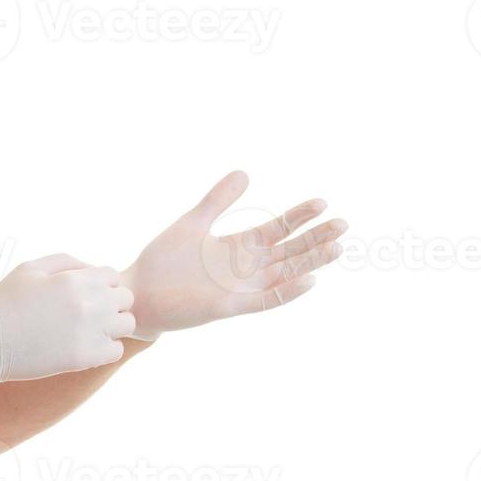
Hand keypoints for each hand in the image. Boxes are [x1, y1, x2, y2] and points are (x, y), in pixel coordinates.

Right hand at [0, 253, 135, 386]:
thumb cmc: (7, 302)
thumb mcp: (31, 268)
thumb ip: (67, 262)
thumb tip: (93, 269)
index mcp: (75, 279)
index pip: (112, 275)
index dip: (100, 283)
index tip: (84, 293)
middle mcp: (88, 304)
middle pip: (125, 299)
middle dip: (110, 302)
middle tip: (88, 312)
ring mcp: (90, 332)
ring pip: (126, 324)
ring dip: (112, 326)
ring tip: (89, 329)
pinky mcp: (86, 358)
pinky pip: (116, 350)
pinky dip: (105, 348)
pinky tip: (84, 345)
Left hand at [119, 171, 347, 341]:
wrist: (137, 293)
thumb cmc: (164, 262)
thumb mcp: (194, 222)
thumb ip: (218, 200)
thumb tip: (245, 173)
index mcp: (238, 248)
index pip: (278, 229)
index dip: (300, 217)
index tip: (323, 202)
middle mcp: (245, 269)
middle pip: (289, 251)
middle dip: (315, 238)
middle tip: (343, 224)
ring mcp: (239, 289)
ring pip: (284, 274)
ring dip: (310, 263)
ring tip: (336, 248)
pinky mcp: (227, 307)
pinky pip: (264, 301)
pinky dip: (286, 292)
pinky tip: (309, 280)